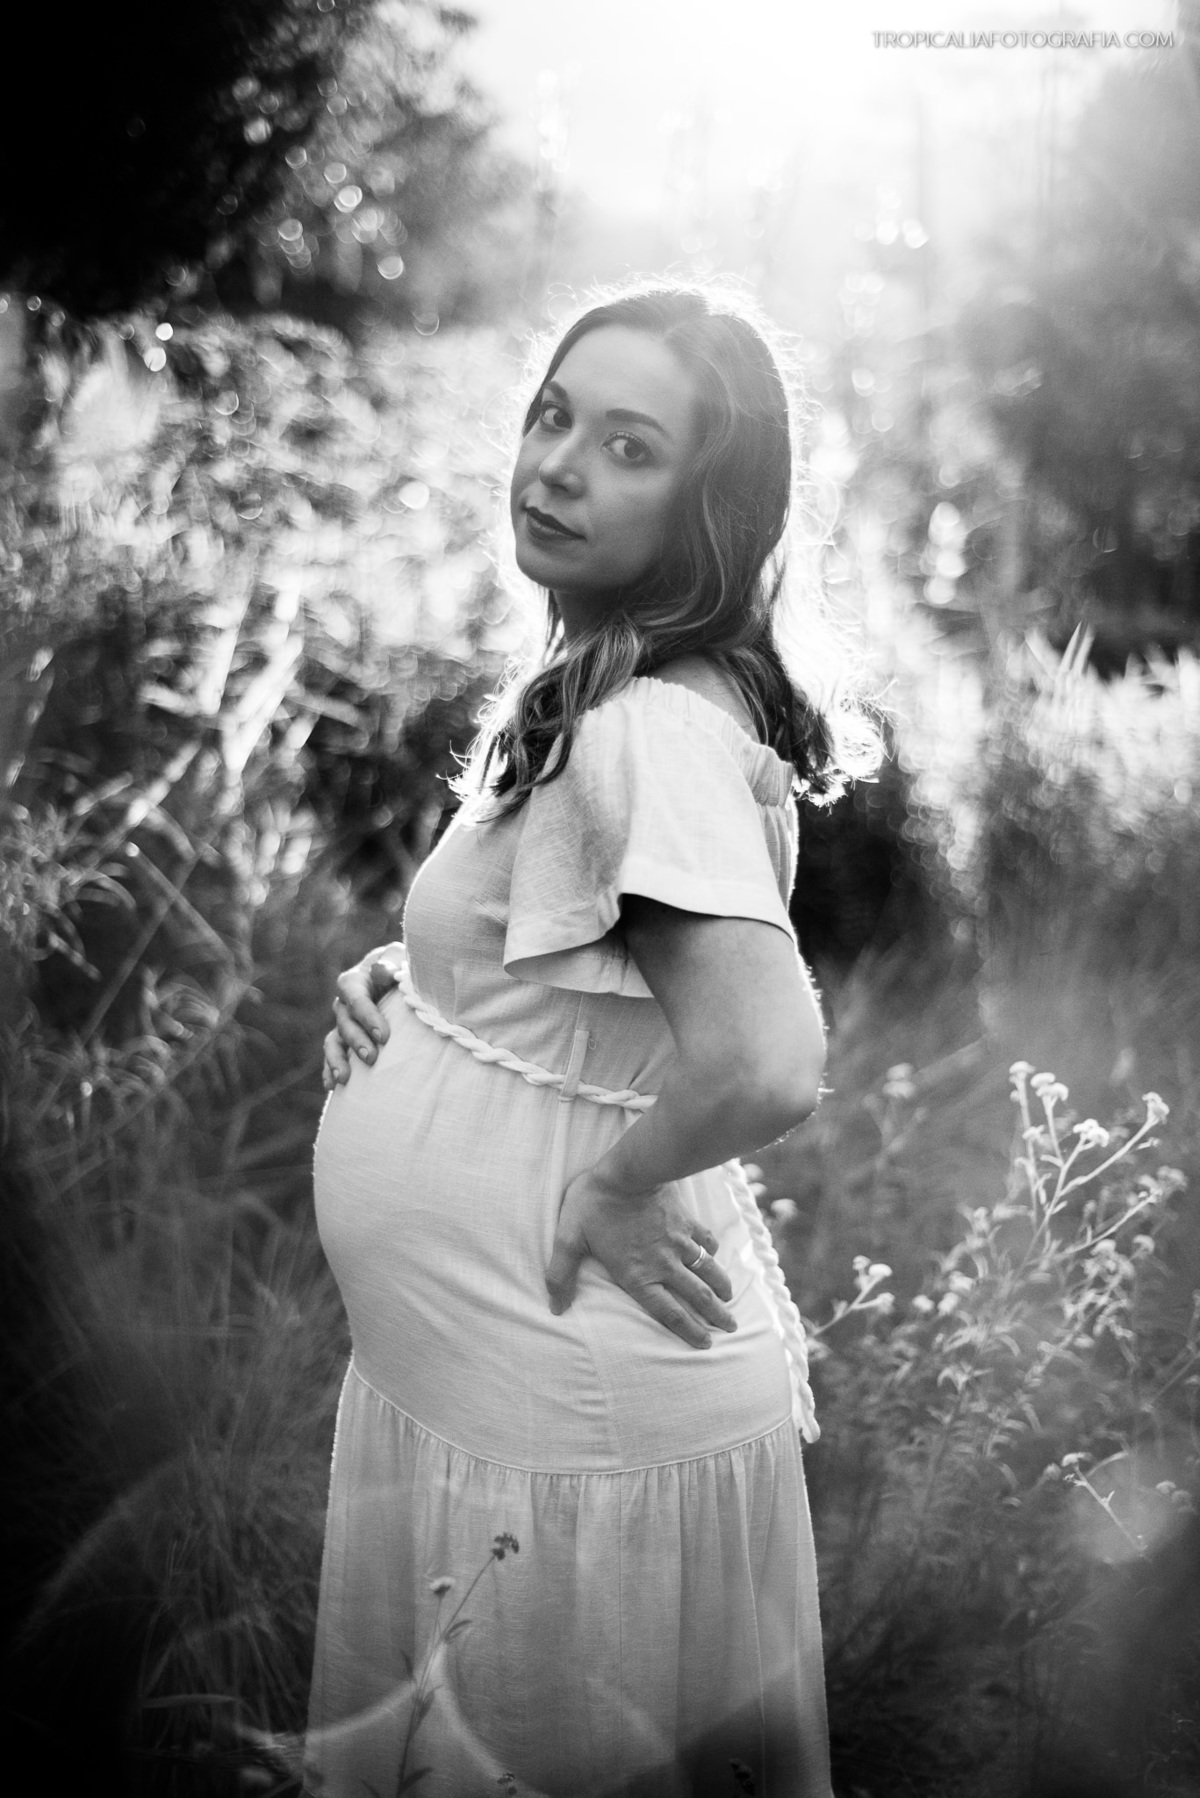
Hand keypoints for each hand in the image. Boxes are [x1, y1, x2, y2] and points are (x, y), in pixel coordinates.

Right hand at [321, 944, 403, 1090]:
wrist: (398, 978)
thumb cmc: (401, 966)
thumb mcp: (399, 958)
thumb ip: (392, 963)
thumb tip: (384, 970)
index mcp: (355, 981)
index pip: (355, 998)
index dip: (367, 1017)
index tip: (384, 1036)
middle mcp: (345, 1003)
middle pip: (344, 1022)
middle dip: (357, 1041)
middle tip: (372, 1058)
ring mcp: (344, 1024)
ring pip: (334, 1042)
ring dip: (337, 1060)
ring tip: (344, 1079)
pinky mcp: (347, 1040)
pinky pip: (334, 1056)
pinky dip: (330, 1070)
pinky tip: (332, 1087)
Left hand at [545, 1166, 737, 1348]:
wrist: (629, 1170)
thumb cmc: (595, 1204)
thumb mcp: (569, 1239)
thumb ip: (561, 1274)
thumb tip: (555, 1308)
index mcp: (638, 1276)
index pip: (668, 1312)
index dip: (689, 1331)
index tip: (705, 1344)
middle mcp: (664, 1265)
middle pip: (697, 1297)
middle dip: (716, 1315)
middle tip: (731, 1327)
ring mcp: (679, 1243)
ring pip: (708, 1271)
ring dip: (722, 1288)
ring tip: (730, 1300)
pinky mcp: (687, 1221)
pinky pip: (706, 1241)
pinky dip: (714, 1253)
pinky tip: (716, 1256)